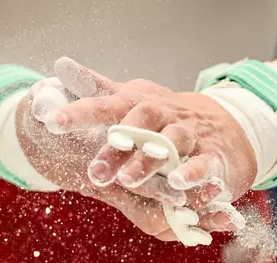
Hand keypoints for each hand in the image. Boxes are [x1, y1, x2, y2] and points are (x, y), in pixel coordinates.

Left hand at [39, 58, 256, 232]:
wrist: (224, 125)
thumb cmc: (167, 116)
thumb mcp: (132, 98)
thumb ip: (98, 89)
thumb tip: (60, 65)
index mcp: (140, 103)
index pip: (108, 104)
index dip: (81, 112)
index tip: (52, 122)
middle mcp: (165, 115)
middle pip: (141, 123)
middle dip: (117, 147)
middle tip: (94, 172)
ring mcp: (190, 134)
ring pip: (171, 143)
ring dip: (149, 161)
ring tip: (128, 179)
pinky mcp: (213, 155)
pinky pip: (204, 163)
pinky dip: (192, 173)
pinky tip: (177, 183)